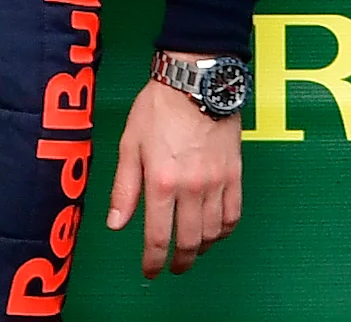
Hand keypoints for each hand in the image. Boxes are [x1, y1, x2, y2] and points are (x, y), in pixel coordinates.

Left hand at [105, 60, 242, 275]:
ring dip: (200, 249)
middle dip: (178, 262)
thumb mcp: (129, 144)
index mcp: (161, 182)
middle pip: (188, 241)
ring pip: (212, 233)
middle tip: (172, 268)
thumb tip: (116, 225)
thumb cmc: (158, 108)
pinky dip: (224, 231)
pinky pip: (233, 215)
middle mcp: (191, 188)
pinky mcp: (235, 175)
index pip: (158, 237)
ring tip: (190, 251)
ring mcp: (217, 183)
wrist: (195, 80)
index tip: (150, 271)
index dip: (153, 261)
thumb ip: (123, 189)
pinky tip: (214, 232)